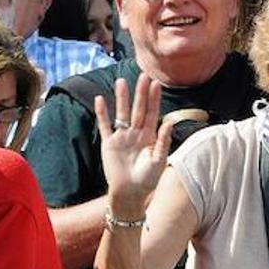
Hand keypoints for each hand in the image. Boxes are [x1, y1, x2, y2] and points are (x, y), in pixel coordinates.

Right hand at [94, 74, 170, 215]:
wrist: (130, 193)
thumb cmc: (148, 179)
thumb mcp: (160, 160)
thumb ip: (164, 141)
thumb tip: (169, 123)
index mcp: (150, 136)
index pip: (153, 113)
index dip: (154, 99)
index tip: (156, 83)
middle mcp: (136, 133)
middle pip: (139, 109)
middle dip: (141, 93)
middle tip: (143, 75)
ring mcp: (122, 137)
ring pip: (121, 113)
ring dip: (121, 98)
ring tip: (121, 81)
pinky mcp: (109, 144)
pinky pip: (105, 125)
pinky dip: (102, 113)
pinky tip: (100, 99)